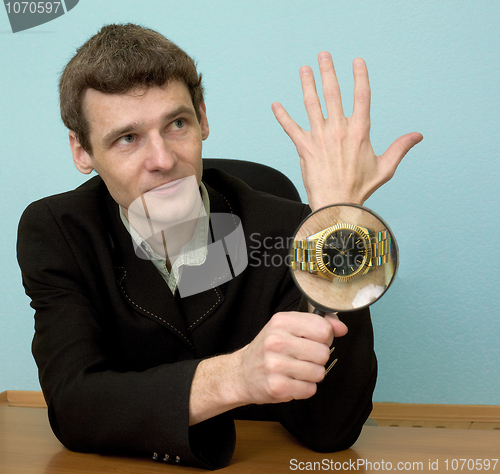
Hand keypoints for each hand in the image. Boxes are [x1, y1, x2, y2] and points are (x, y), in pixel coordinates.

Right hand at [235, 312, 346, 404]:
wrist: (241, 372)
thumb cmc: (269, 348)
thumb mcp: (288, 327)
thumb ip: (318, 323)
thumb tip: (342, 327)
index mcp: (281, 321)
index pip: (323, 329)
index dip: (325, 337)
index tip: (314, 340)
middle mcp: (276, 341)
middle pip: (323, 352)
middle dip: (318, 358)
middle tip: (302, 357)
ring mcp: (275, 365)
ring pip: (319, 372)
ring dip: (312, 374)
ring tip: (295, 370)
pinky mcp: (277, 387)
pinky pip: (310, 389)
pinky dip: (304, 388)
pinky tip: (291, 381)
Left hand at [272, 52, 422, 209]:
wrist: (337, 205)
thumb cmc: (361, 188)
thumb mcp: (385, 167)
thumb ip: (400, 148)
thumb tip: (418, 135)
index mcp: (359, 131)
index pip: (361, 97)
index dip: (359, 77)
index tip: (357, 61)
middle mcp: (339, 130)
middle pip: (333, 93)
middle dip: (328, 71)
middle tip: (323, 55)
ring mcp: (320, 137)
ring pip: (311, 104)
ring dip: (307, 85)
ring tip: (304, 69)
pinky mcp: (304, 148)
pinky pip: (290, 128)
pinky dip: (282, 116)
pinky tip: (275, 105)